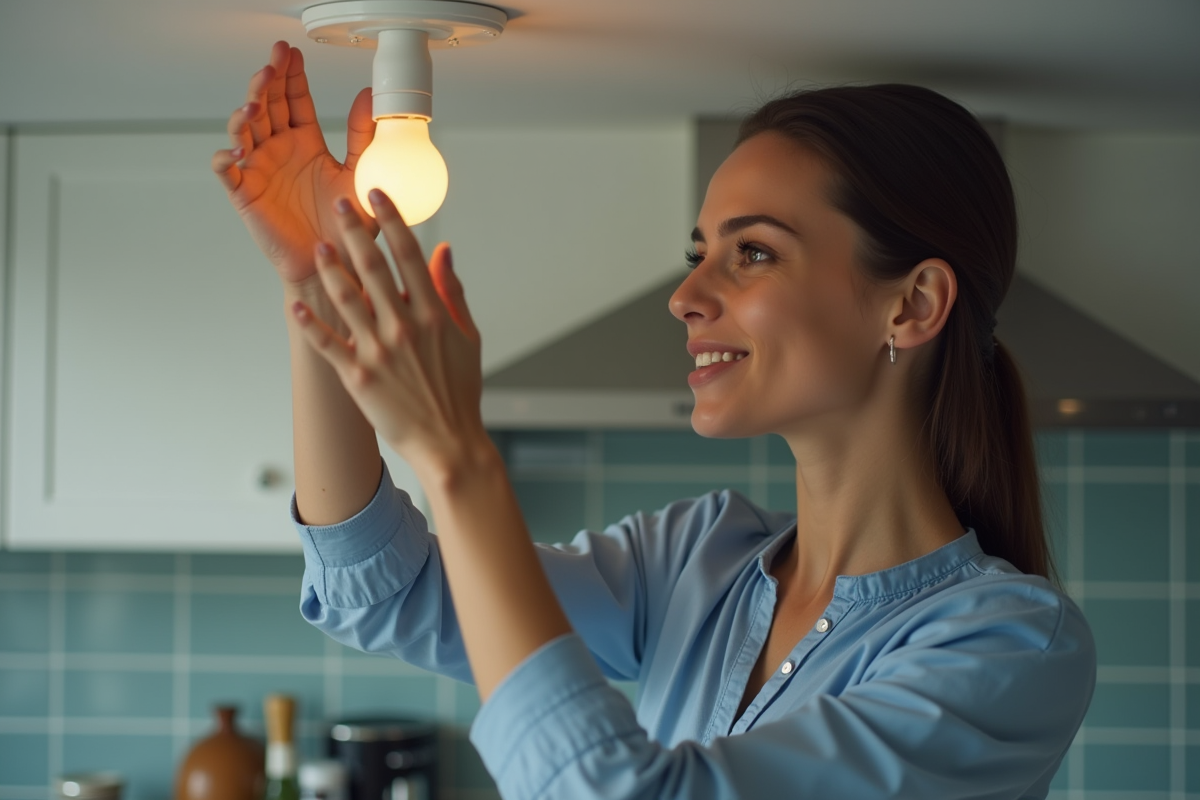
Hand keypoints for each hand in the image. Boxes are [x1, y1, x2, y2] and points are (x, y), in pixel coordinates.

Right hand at [211, 41, 377, 285]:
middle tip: (272, 62)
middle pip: (265, 105)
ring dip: (245, 112)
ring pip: (242, 129)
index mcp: (305, 142)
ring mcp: (259, 169)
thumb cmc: (347, 226)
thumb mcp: (360, 174)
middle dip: (266, 81)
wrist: (334, 265)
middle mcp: (279, 150)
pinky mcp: (245, 193)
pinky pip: (225, 170)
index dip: (290, 75)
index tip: (291, 52)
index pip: (293, 99)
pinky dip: (225, 156)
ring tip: (256, 104)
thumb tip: (367, 95)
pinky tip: (238, 149)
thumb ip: (362, 136)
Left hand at [291, 189, 486, 474]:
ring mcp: (379, 351)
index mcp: (434, 313)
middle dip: (353, 232)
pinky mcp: (358, 376)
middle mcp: (405, 326)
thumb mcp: (468, 336)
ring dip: (329, 270)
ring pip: (346, 299)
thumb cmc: (460, 390)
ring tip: (317, 248)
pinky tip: (295, 305)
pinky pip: (327, 344)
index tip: (376, 196)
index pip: (409, 255)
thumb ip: (452, 290)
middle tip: (337, 206)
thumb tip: (443, 250)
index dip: (391, 220)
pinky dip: (310, 324)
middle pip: (373, 268)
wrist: (448, 441)